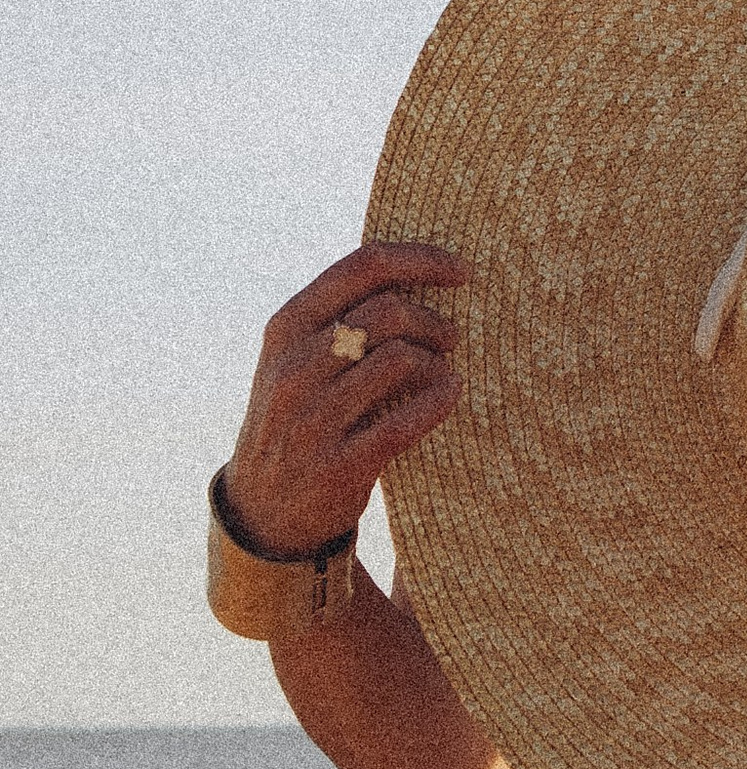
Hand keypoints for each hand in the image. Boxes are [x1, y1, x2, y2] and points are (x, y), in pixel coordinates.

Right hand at [223, 244, 469, 556]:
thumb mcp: (296, 356)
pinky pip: (407, 421)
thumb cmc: (298, 414)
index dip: (422, 260)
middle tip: (451, 337)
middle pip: (388, 311)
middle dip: (433, 320)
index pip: (364, 266)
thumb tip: (417, 267)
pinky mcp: (339, 465)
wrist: (262, 508)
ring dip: (437, 362)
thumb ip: (339, 313)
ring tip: (442, 371)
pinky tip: (450, 394)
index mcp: (286, 326)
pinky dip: (440, 401)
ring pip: (401, 360)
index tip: (462, 270)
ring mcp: (313, 418)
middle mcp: (293, 367)